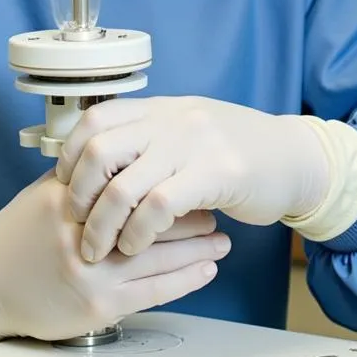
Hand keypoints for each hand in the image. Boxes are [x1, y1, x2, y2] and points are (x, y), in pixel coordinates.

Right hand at [0, 172, 230, 342]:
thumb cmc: (17, 236)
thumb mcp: (45, 194)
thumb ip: (85, 178)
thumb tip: (128, 154)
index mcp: (71, 200)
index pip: (129, 184)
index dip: (164, 179)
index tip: (190, 174)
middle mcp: (83, 235)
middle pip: (150, 219)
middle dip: (189, 214)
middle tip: (217, 204)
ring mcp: (92, 274)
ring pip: (158, 257)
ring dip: (197, 248)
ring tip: (222, 239)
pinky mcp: (98, 308)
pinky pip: (152, 292)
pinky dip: (184, 280)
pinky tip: (206, 270)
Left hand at [57, 97, 330, 261]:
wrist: (294, 157)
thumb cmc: (238, 150)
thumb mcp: (187, 129)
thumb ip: (148, 137)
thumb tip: (98, 160)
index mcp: (160, 108)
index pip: (95, 119)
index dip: (70, 153)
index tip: (63, 182)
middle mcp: (171, 120)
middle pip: (99, 151)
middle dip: (78, 193)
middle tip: (75, 220)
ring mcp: (192, 145)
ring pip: (123, 185)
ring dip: (103, 225)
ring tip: (99, 248)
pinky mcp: (215, 174)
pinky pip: (159, 206)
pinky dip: (138, 233)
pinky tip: (136, 246)